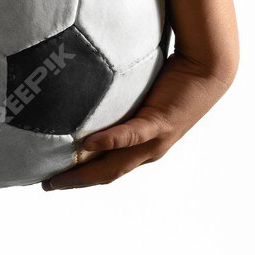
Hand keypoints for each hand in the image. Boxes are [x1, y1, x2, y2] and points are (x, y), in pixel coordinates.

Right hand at [41, 52, 232, 190]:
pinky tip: (89, 143)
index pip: (107, 167)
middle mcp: (149, 150)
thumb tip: (88, 82)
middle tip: (47, 185)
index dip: (81, 176)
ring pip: (117, 165)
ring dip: (87, 173)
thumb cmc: (173, 75)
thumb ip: (116, 93)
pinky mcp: (161, 123)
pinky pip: (132, 135)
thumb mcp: (139, 91)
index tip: (53, 178)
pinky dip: (110, 141)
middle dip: (76, 182)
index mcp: (143, 146)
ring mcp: (156, 140)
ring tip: (60, 176)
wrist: (208, 69)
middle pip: (107, 174)